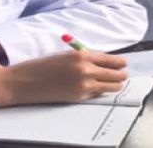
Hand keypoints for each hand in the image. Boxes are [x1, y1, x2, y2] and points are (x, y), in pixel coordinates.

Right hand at [0, 51, 128, 106]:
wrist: (27, 81)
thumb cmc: (44, 66)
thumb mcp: (66, 55)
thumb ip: (84, 58)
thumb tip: (102, 62)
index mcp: (81, 55)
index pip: (109, 58)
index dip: (119, 62)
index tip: (124, 63)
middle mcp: (85, 69)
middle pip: (114, 73)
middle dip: (121, 74)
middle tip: (125, 74)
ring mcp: (84, 85)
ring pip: (110, 86)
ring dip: (116, 84)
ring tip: (119, 83)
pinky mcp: (79, 97)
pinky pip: (97, 93)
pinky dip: (102, 91)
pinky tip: (104, 89)